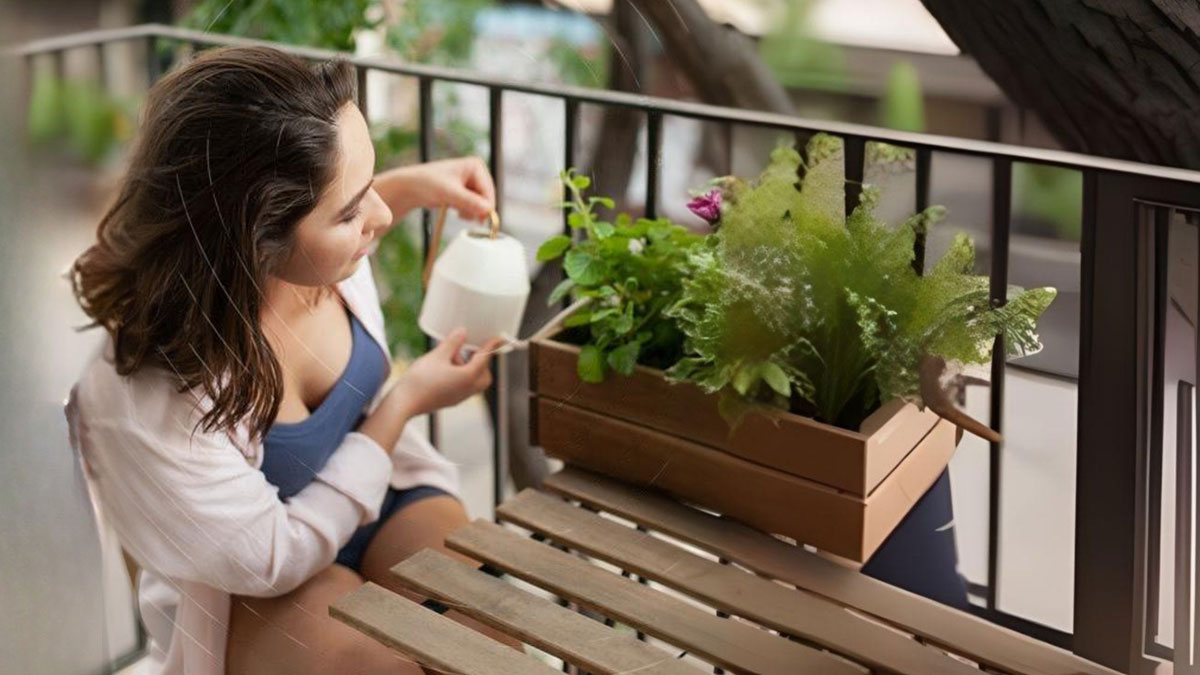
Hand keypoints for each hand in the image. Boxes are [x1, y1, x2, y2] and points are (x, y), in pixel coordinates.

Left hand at [375, 157, 496, 222]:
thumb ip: (470, 202)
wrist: (410, 187)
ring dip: (471, 211)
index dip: (487, 206)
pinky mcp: (464, 192)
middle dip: (478, 209)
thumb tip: (488, 210)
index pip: (488, 190)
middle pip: (487, 198)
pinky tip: (457, 212)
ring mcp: (470, 182)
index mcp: (476, 165)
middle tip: (468, 218)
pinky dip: (467, 212)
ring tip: (458, 212)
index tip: (481, 220)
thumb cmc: (427, 183)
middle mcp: (476, 172)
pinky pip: (473, 206)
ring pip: (480, 204)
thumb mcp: (450, 193)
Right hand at [392, 328, 505, 416]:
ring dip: (467, 366)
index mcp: (469, 377)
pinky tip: (445, 367)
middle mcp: (468, 389)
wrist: (404, 403)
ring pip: (474, 380)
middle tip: (468, 348)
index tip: (498, 337)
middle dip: (479, 360)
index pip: (485, 359)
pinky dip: (460, 374)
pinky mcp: (451, 400)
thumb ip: (452, 343)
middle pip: (484, 374)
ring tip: (451, 355)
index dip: (491, 346)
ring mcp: (459, 397)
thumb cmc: (421, 379)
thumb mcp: (437, 356)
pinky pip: (463, 386)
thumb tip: (463, 332)